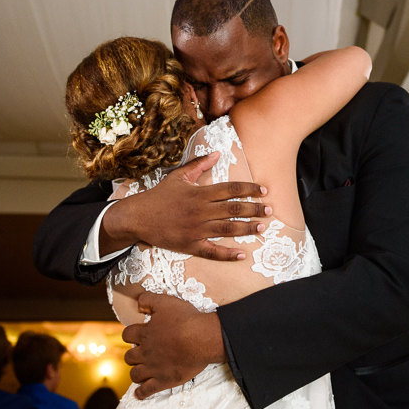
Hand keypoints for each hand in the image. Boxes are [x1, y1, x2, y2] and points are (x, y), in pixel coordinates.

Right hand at [102, 152, 269, 259]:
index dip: (249, 189)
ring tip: (262, 227)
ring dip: (247, 228)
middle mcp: (200, 211)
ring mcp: (195, 229)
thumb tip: (217, 153)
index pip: (231, 189)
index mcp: (199, 193)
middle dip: (254, 209)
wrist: (138, 217)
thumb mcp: (178, 176)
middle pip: (233, 209)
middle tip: (270, 210)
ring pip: (227, 229)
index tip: (263, 191)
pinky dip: (227, 254)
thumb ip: (200, 165)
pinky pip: (212, 251)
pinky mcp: (190, 245)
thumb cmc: (159, 195)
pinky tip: (242, 255)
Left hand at [122, 293, 224, 398]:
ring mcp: (153, 368)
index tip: (135, 335)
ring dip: (136, 372)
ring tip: (141, 370)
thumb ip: (148, 300)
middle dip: (133, 354)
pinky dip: (141, 393)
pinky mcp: (164, 380)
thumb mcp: (165, 302)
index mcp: (145, 333)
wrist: (202, 339)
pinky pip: (147, 390)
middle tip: (141, 353)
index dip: (130, 335)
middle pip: (129, 356)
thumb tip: (138, 304)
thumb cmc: (186, 319)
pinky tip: (139, 393)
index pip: (127, 335)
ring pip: (135, 374)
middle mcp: (145, 352)